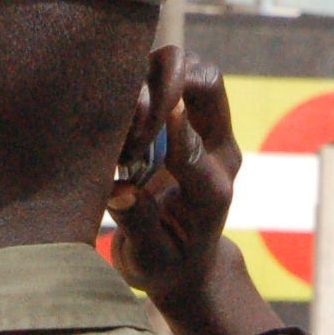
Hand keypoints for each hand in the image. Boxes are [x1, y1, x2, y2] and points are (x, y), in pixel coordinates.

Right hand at [108, 53, 276, 334]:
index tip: (143, 124)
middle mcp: (216, 150)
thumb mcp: (150, 261)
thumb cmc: (166, 266)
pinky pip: (166, 76)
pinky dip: (140, 80)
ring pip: (187, 69)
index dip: (172, 132)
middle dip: (164, 84)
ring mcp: (202, 128)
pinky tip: (118, 109)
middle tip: (128, 116)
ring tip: (122, 117)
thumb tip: (119, 190)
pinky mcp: (182, 116)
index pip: (196, 150)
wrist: (186, 262)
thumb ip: (138, 226)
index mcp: (211, 191)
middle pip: (206, 84)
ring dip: (150, 77)